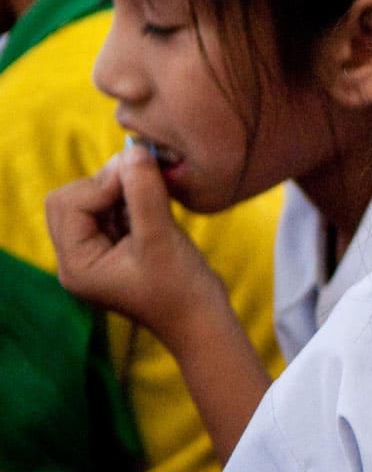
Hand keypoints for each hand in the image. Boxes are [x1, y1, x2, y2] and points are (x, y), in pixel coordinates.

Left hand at [45, 147, 224, 338]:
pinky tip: (158, 204)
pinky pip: (112, 210)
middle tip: (147, 179)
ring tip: (157, 193)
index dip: (102, 183)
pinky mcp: (116, 248)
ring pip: (93, 201)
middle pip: (72, 199)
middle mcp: (77, 259)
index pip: (70, 204)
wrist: (202, 321)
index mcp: (77, 264)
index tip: (143, 175)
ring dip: (123, 189)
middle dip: (107, 183)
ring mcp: (96, 253)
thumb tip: (133, 150)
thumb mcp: (162, 238)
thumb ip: (144, 193)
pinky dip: (132, 198)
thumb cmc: (181, 290)